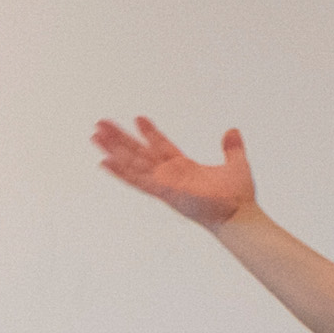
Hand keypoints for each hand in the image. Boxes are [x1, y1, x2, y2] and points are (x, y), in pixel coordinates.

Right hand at [88, 115, 251, 227]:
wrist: (238, 214)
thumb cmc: (236, 197)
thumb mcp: (236, 164)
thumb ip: (232, 148)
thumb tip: (232, 131)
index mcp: (183, 168)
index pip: (161, 146)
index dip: (150, 133)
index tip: (138, 118)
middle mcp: (168, 175)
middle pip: (138, 152)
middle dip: (120, 138)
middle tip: (102, 123)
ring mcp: (163, 183)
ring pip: (132, 162)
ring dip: (113, 149)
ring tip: (95, 135)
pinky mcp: (162, 191)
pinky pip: (137, 179)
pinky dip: (120, 171)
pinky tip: (104, 161)